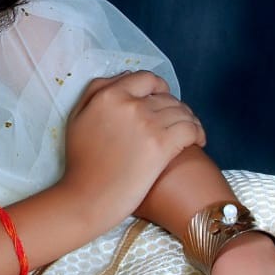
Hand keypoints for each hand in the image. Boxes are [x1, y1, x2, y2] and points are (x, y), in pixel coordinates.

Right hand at [62, 71, 205, 234]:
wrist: (87, 197)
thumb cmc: (80, 163)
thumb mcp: (77, 118)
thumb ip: (95, 94)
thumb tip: (124, 77)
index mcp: (108, 95)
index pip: (146, 78)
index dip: (158, 87)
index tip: (162, 99)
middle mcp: (129, 104)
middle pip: (166, 96)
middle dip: (175, 107)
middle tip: (177, 122)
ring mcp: (146, 123)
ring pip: (181, 112)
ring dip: (189, 121)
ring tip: (191, 133)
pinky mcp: (161, 145)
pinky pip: (190, 129)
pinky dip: (198, 133)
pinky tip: (198, 142)